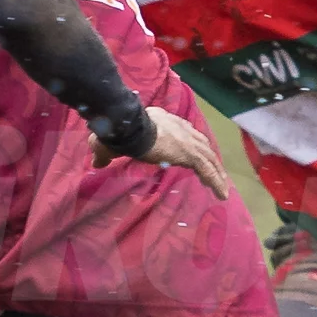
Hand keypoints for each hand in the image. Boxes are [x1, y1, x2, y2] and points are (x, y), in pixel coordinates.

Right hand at [91, 104, 232, 200]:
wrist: (130, 128)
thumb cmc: (120, 133)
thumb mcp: (110, 144)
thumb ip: (105, 154)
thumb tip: (95, 162)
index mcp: (164, 122)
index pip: (183, 132)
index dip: (189, 143)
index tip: (193, 153)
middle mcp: (180, 128)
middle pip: (200, 143)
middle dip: (209, 157)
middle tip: (215, 170)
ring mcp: (187, 140)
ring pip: (208, 157)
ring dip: (216, 172)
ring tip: (222, 187)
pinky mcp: (190, 153)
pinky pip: (207, 170)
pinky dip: (216, 181)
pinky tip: (221, 194)